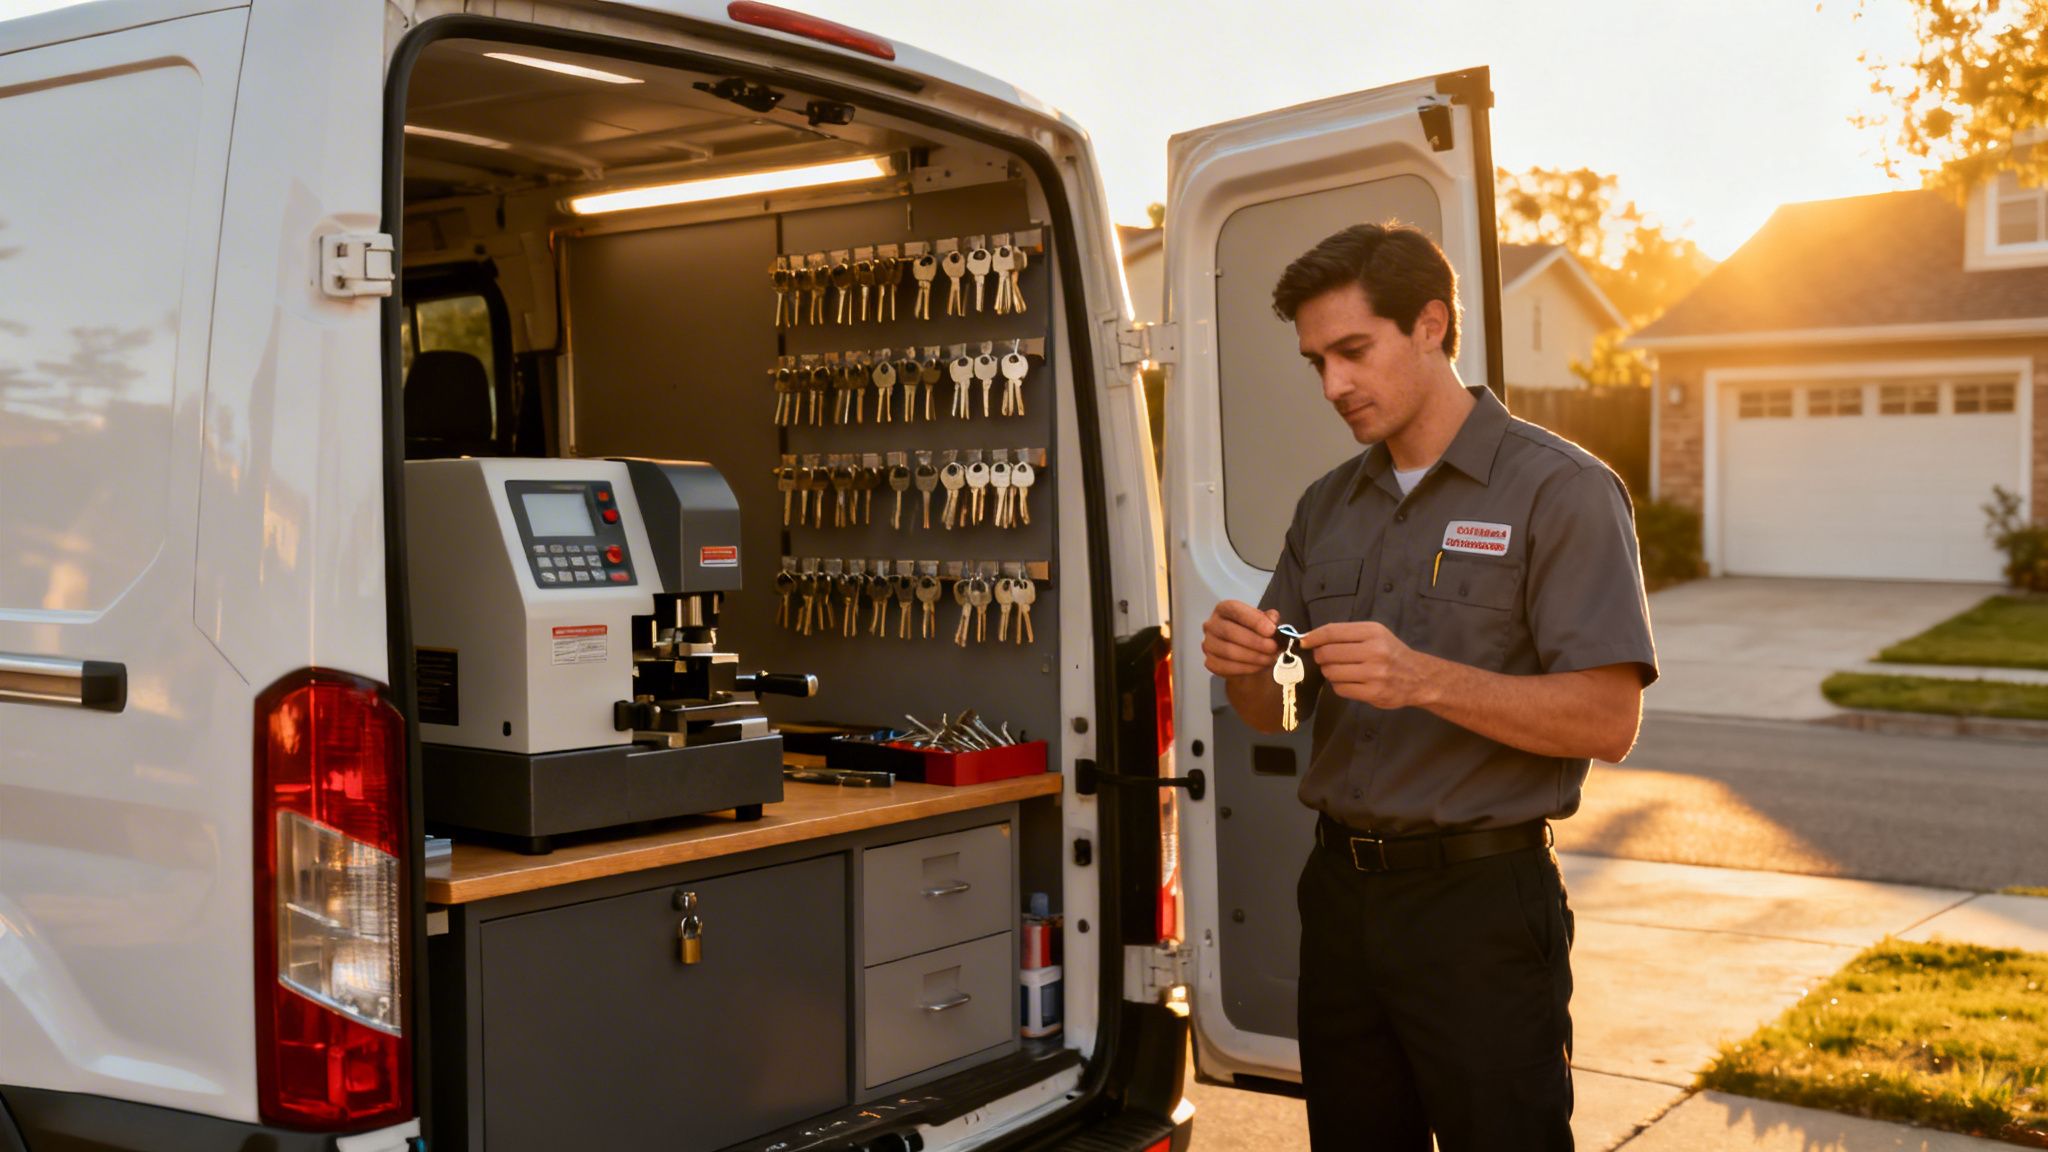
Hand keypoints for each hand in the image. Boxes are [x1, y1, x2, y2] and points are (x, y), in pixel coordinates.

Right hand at [1202, 600, 1281, 677]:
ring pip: (1227, 651)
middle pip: (1229, 632)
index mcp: (1224, 609)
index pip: (1234, 610)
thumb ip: (1269, 618)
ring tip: (1270, 658)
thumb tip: (1273, 620)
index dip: (1253, 620)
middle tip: (1273, 648)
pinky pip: (1226, 667)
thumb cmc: (1255, 633)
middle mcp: (1212, 624)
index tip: (1271, 630)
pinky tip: (1259, 666)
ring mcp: (1208, 644)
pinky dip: (1246, 668)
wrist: (1248, 656)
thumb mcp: (1265, 622)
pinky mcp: (1210, 662)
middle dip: (1254, 641)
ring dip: (1252, 657)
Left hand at [1300, 621, 1431, 709]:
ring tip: (1339, 670)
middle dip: (1320, 656)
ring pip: (1331, 672)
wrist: (1418, 677)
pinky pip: (1340, 689)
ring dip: (1329, 672)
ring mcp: (1374, 674)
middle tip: (1325, 658)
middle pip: (1328, 653)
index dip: (1313, 637)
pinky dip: (1338, 685)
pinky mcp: (1373, 693)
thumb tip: (1311, 638)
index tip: (1303, 642)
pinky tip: (1348, 681)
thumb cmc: (1391, 652)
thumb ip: (1347, 634)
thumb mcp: (1375, 634)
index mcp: (1373, 632)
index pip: (1332, 632)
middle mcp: (1374, 651)